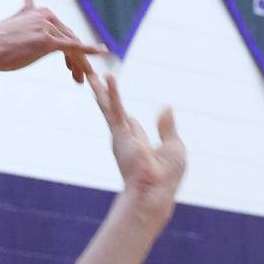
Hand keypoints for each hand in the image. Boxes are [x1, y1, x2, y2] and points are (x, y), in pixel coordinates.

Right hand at [0, 0, 104, 84]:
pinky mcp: (47, 41)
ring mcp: (48, 27)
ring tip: (83, 79)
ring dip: (81, 64)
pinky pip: (74, 46)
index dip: (70, 48)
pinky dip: (89, 50)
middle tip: (80, 76)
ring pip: (72, 46)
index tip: (70, 65)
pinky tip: (102, 52)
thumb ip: (26, 10)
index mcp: (41, 11)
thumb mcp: (14, 20)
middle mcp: (47, 16)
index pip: (62, 31)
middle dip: (77, 58)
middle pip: (70, 38)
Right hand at [85, 68, 186, 219]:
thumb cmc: (166, 176)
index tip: (118, 103)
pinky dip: (112, 93)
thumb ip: (168, 128)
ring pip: (107, 107)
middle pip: (112, 111)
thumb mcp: (174, 147)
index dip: (125, 113)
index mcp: (137, 143)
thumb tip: (166, 108)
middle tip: (93, 78)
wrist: (155, 190)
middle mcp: (125, 139)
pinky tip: (107, 78)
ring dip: (99, 89)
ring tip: (89, 73)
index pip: (130, 123)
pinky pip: (115, 108)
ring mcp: (120, 136)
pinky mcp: (120, 134)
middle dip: (102, 95)